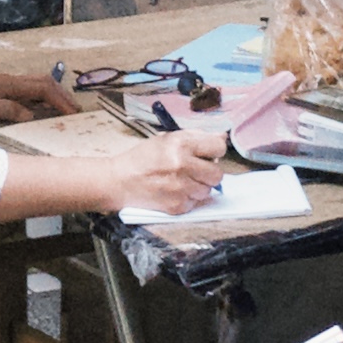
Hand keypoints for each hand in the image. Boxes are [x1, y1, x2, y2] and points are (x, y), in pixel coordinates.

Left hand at [0, 68, 75, 123]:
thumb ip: (6, 109)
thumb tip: (31, 115)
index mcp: (8, 84)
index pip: (43, 89)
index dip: (60, 101)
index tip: (73, 115)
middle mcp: (10, 80)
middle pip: (45, 82)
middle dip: (63, 96)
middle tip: (76, 112)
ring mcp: (5, 83)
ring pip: (38, 84)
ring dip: (55, 95)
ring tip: (66, 110)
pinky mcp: (0, 88)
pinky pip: (29, 90)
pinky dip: (42, 97)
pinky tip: (43, 108)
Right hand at [112, 128, 228, 216]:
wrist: (120, 181)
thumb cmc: (142, 158)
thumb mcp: (167, 139)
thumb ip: (195, 137)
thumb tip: (222, 138)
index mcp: (181, 144)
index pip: (218, 147)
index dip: (214, 151)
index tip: (208, 154)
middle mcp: (183, 165)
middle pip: (218, 174)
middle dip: (209, 172)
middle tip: (196, 170)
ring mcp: (180, 188)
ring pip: (208, 190)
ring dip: (198, 186)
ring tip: (182, 181)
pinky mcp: (177, 206)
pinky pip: (195, 203)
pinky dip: (188, 198)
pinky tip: (174, 191)